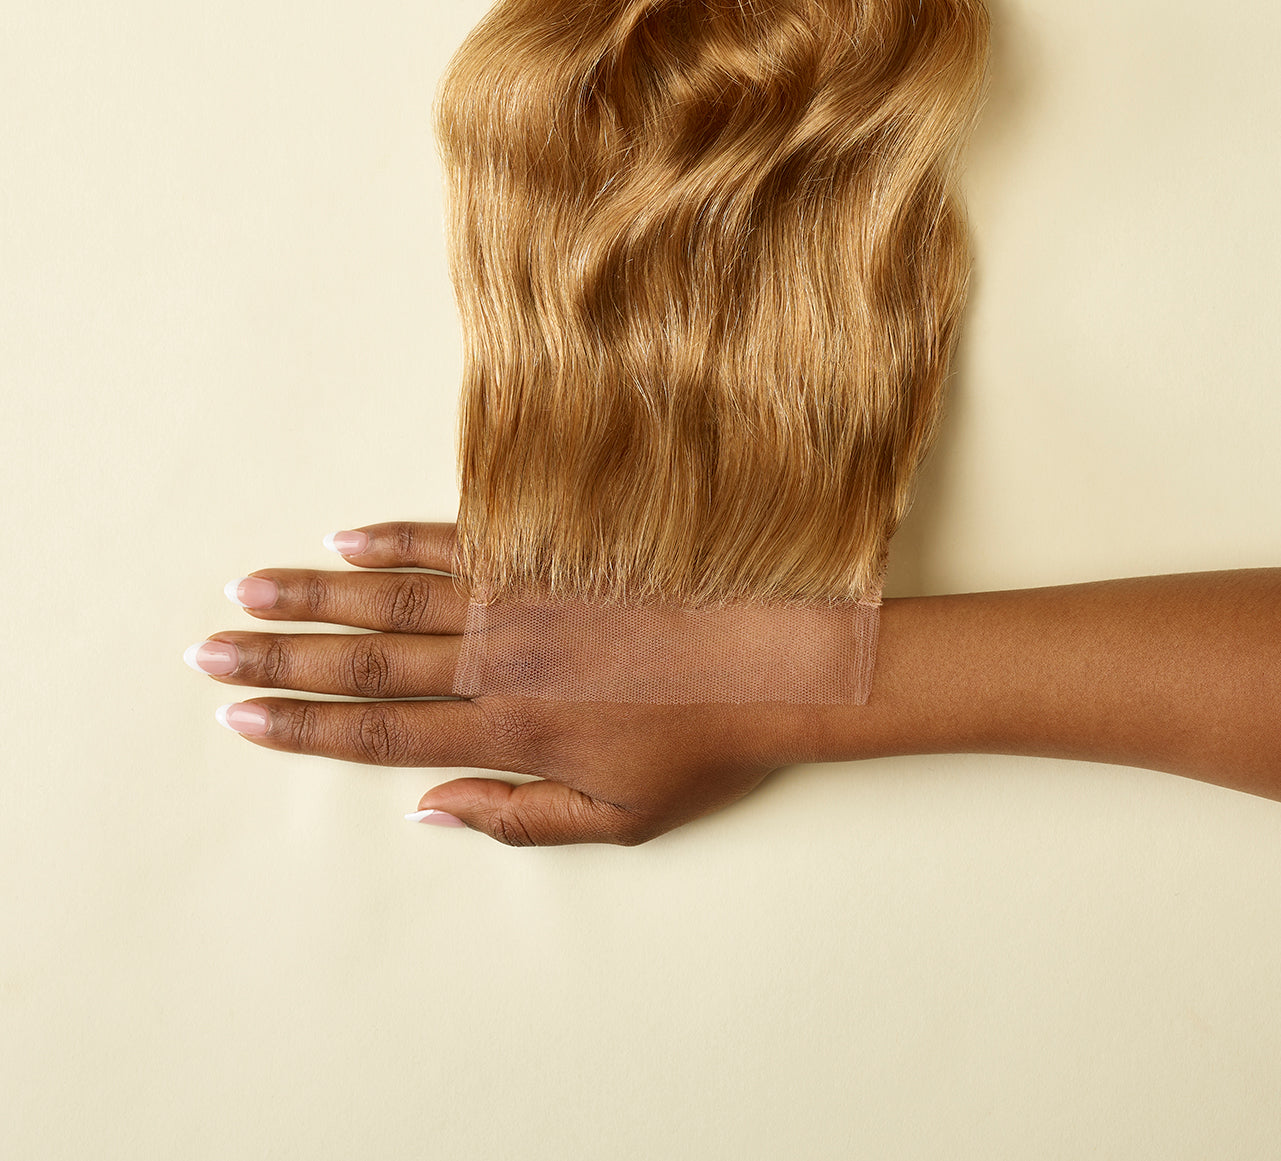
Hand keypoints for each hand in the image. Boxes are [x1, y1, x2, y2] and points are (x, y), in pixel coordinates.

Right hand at [187, 521, 818, 845]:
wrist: (781, 663)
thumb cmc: (704, 747)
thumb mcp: (620, 819)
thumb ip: (515, 819)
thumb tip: (426, 811)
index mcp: (512, 730)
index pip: (383, 731)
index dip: (305, 727)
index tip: (242, 716)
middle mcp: (501, 660)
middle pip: (367, 659)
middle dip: (280, 657)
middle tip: (206, 647)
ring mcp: (524, 597)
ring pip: (396, 596)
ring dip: (316, 594)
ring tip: (249, 588)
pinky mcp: (554, 553)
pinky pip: (460, 540)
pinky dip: (398, 539)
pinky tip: (346, 537)